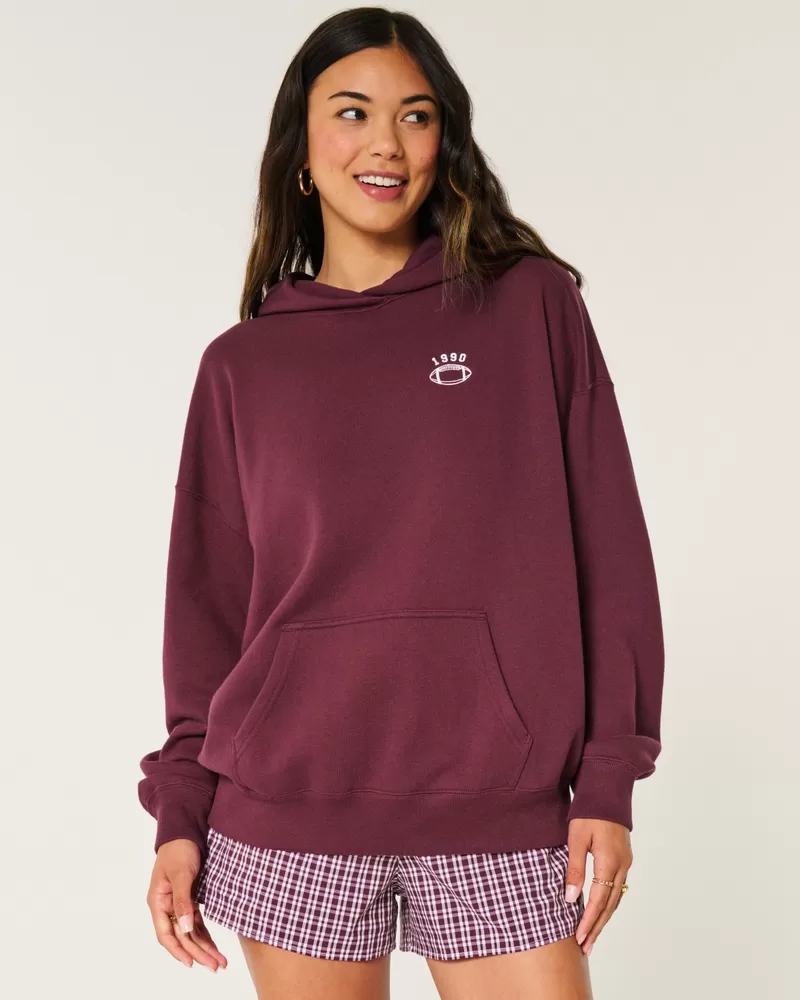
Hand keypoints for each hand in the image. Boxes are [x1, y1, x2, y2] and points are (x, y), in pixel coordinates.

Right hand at [146, 838, 227, 971]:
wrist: (186, 830)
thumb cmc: (179, 849)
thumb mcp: (181, 873)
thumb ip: (182, 901)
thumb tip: (184, 928)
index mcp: (158, 902)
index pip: (165, 933)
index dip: (178, 950)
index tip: (192, 963)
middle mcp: (166, 907)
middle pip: (181, 936)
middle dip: (198, 952)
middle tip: (216, 966)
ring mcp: (178, 904)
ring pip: (190, 932)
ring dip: (204, 947)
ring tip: (220, 962)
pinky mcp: (189, 899)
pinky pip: (196, 923)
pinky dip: (205, 935)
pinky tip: (215, 947)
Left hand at [564, 818, 632, 956]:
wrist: (608, 790)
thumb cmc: (589, 811)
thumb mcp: (576, 837)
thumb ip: (574, 868)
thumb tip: (571, 898)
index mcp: (609, 861)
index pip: (598, 900)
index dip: (588, 921)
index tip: (578, 939)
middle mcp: (621, 866)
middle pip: (610, 905)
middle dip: (597, 927)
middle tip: (586, 947)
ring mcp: (625, 863)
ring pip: (615, 899)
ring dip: (603, 918)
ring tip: (591, 936)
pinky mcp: (624, 859)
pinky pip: (617, 888)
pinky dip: (608, 904)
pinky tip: (599, 911)